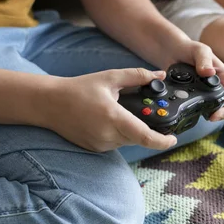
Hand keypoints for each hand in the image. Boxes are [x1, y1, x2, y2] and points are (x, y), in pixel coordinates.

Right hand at [41, 68, 177, 152]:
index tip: (174, 138)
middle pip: (139, 138)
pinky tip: (106, 119)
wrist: (50, 103)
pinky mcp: (95, 149)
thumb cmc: (79, 89)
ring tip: (118, 111)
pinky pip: (116, 143)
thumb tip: (159, 75)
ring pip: (128, 140)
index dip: (163, 141)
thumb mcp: (110, 78)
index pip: (144, 136)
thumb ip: (137, 76)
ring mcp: (100, 144)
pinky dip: (119, 133)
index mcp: (113, 117)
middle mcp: (107, 135)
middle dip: (147, 128)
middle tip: (145, 113)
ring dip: (131, 130)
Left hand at [167, 40, 223, 120]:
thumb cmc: (189, 48)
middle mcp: (221, 87)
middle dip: (219, 115)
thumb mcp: (199, 50)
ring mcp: (210, 93)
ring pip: (215, 110)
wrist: (174, 52)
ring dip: (208, 114)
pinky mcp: (199, 96)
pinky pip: (203, 108)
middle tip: (205, 116)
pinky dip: (197, 111)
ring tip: (197, 112)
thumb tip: (209, 73)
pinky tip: (189, 109)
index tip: (214, 115)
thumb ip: (204, 60)